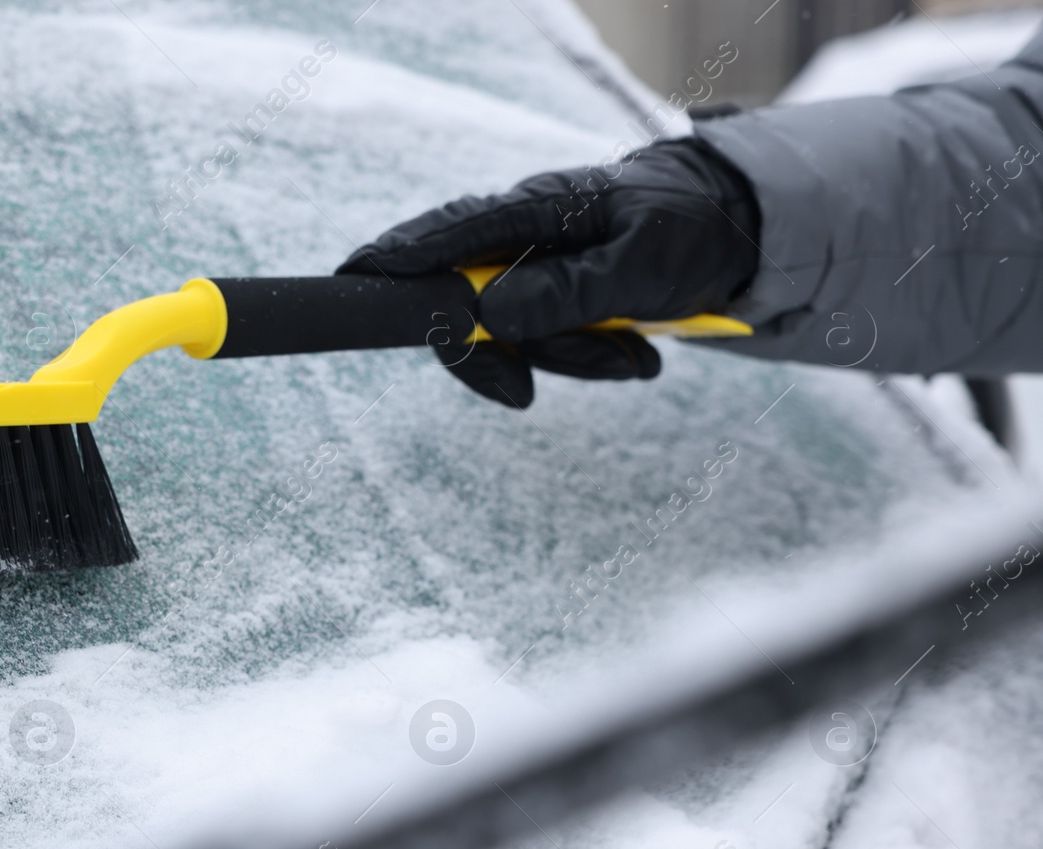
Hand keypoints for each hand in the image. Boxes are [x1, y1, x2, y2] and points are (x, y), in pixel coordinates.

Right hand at [338, 138, 759, 407]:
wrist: (740, 233)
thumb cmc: (690, 230)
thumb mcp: (643, 262)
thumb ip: (569, 289)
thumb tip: (490, 313)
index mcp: (539, 210)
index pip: (453, 232)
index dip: (399, 257)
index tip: (355, 276)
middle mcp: (525, 238)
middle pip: (470, 303)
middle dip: (509, 353)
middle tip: (526, 393)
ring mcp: (537, 271)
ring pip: (516, 334)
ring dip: (571, 360)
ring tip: (635, 360)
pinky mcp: (555, 299)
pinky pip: (547, 344)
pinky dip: (587, 360)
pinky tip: (633, 355)